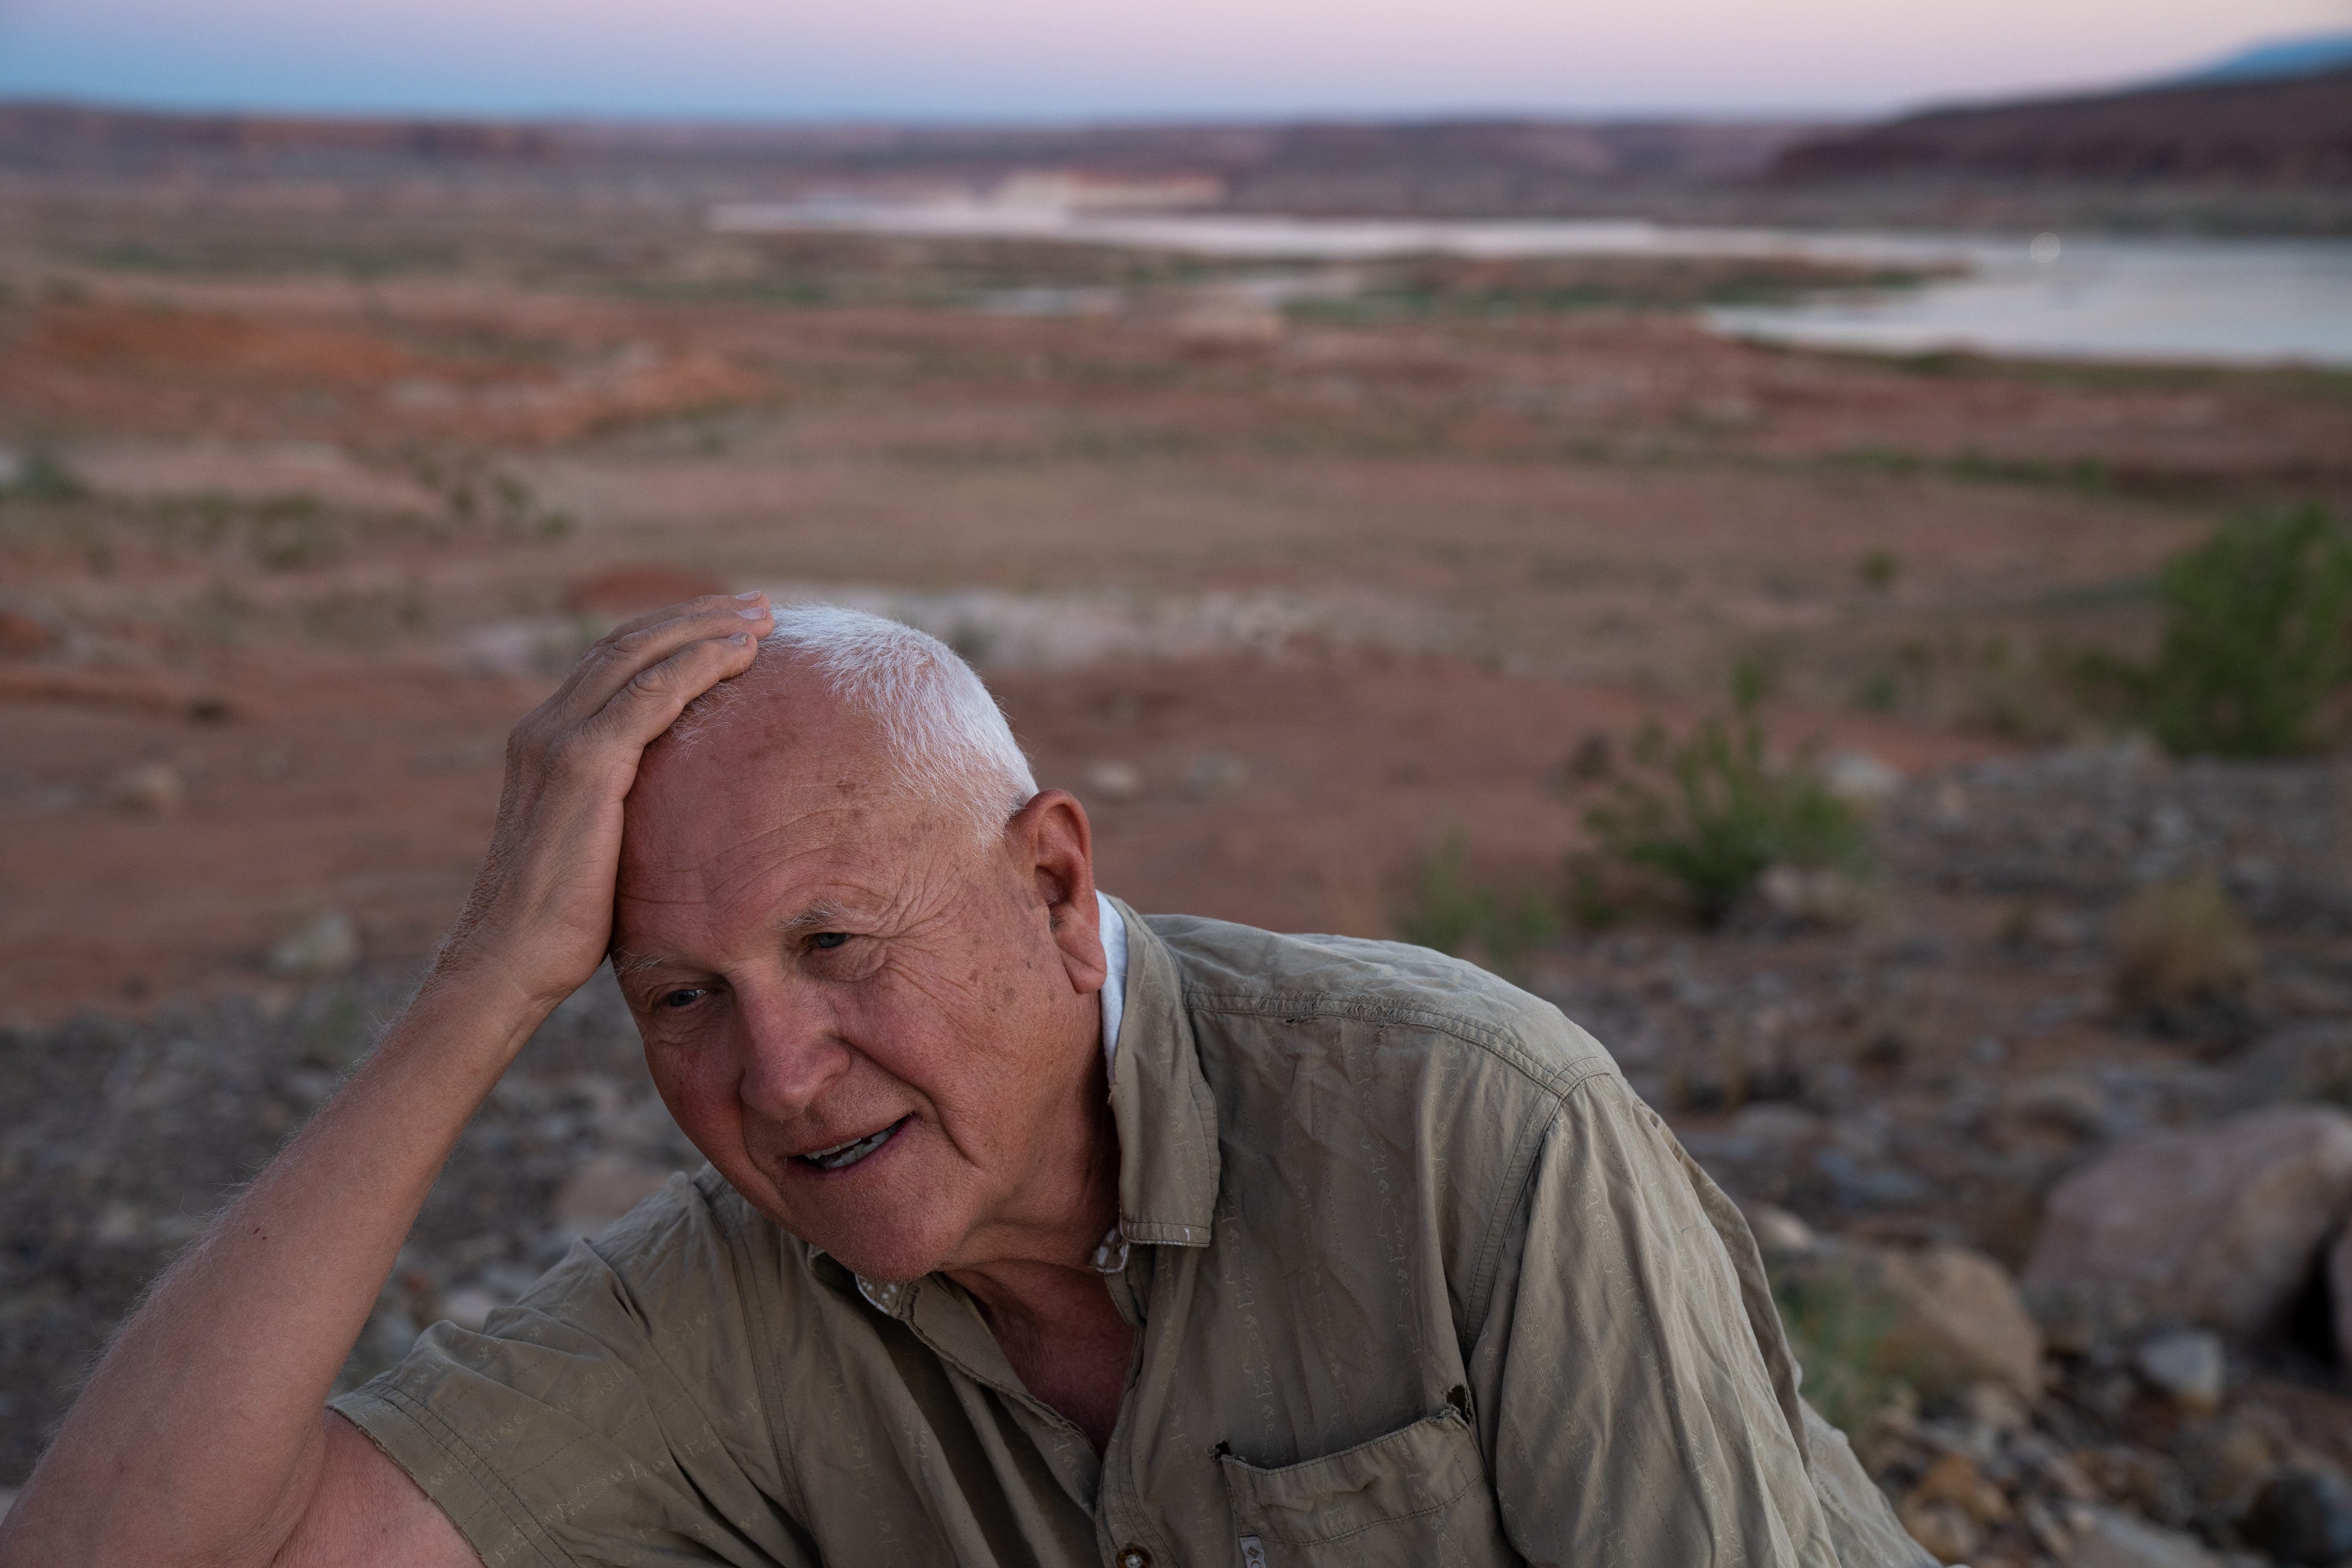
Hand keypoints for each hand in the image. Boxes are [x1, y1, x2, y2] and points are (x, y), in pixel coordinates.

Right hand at [429, 593, 772, 1016]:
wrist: (509, 961)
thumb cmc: (561, 922)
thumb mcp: (598, 846)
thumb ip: (625, 810)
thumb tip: (685, 815)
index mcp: (546, 741)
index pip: (614, 663)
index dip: (673, 635)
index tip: (731, 627)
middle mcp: (545, 728)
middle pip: (629, 643)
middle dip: (697, 616)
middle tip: (760, 607)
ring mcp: (558, 742)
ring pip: (640, 656)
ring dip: (705, 629)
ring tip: (762, 620)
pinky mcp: (582, 767)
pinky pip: (649, 697)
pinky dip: (695, 665)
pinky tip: (738, 655)